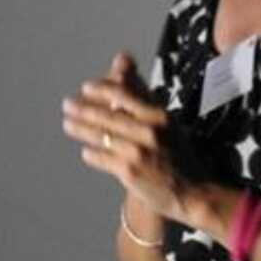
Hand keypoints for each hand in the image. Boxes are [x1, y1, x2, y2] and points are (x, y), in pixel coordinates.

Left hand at [61, 52, 194, 223]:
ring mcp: (138, 151)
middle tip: (68, 104)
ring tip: (68, 124)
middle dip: (83, 109)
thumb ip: (144, 99)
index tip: (87, 87)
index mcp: (159, 115)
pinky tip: (86, 151)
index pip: (124, 94)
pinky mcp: (129, 171)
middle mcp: (149, 131)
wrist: (192, 192)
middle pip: (107, 115)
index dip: (102, 89)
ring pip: (101, 135)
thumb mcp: (168, 124)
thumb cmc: (179, 156)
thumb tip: (125, 67)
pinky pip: (102, 158)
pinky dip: (92, 154)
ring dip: (81, 129)